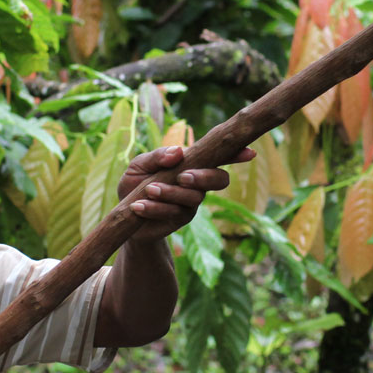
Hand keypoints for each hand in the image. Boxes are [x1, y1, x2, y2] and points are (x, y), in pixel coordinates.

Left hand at [117, 145, 254, 242]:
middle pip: (220, 179)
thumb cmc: (135, 183)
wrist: (124, 214)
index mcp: (192, 165)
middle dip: (204, 177)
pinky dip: (156, 208)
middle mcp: (197, 184)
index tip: (249, 153)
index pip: (218, 158)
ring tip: (149, 190)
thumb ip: (157, 156)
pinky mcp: (180, 221)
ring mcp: (191, 204)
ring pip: (194, 197)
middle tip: (182, 176)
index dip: (236, 155)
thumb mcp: (140, 165)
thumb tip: (177, 151)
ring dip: (171, 193)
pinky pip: (175, 213)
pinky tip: (139, 205)